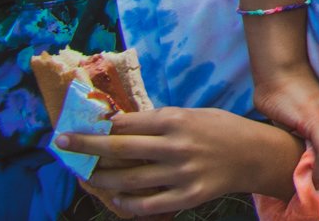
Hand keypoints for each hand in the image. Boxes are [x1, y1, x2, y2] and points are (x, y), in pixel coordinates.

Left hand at [61, 108, 294, 216]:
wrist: (256, 155)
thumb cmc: (222, 129)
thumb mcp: (193, 114)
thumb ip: (160, 122)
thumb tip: (121, 126)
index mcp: (177, 120)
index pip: (127, 123)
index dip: (98, 125)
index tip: (77, 124)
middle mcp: (176, 146)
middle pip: (119, 148)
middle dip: (86, 146)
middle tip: (62, 144)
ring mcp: (180, 173)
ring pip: (127, 180)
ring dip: (101, 178)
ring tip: (88, 176)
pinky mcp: (187, 196)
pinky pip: (146, 204)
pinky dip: (125, 202)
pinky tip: (116, 197)